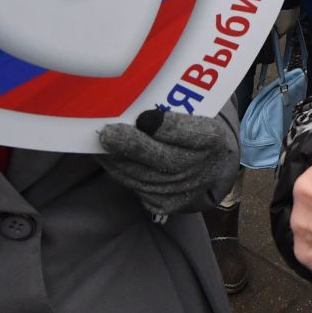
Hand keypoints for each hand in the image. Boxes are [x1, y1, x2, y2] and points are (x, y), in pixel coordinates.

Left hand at [97, 107, 238, 218]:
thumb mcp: (192, 114)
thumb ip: (170, 109)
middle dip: (133, 146)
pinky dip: (118, 171)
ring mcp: (183, 190)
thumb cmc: (191, 133)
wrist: (206, 169)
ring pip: (144, 176)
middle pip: (165, 159)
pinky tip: (106, 158)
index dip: (166, 127)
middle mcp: (201, 168)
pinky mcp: (165, 204)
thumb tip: (136, 110)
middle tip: (108, 134)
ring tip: (100, 144)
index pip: (191, 134)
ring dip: (118, 160)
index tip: (144, 118)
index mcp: (211, 138)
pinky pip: (137, 187)